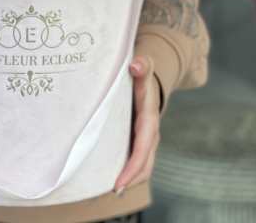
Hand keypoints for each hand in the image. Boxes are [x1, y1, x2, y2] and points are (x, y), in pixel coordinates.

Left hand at [113, 55, 160, 195]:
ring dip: (127, 178)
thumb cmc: (142, 74)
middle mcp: (149, 134)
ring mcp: (144, 139)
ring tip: (106, 188)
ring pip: (140, 166)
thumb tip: (136, 65)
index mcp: (149, 121)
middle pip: (144, 165)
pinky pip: (133, 159)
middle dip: (130, 180)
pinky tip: (106, 175)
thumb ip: (142, 65)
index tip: (119, 183)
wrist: (148, 77)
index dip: (132, 168)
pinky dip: (124, 170)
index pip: (142, 149)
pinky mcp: (136, 139)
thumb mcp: (144, 68)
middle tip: (111, 190)